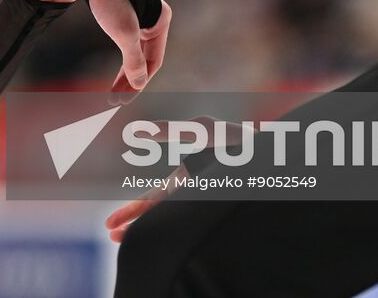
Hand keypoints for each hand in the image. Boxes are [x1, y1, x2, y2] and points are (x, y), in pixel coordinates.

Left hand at [87, 0, 170, 98]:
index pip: (154, 61)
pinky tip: (115, 75)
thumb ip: (133, 60)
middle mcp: (154, 18)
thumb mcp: (123, 32)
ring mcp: (140, 16)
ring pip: (135, 53)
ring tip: (113, 94)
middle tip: (116, 101)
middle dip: (130, 82)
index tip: (123, 100)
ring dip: (125, 74)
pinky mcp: (126, 14)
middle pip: (145, 58)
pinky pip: (127, 44)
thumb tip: (139, 84)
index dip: (139, 83)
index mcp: (160, 20)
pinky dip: (121, 60)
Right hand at [104, 120, 238, 241]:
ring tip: (131, 245)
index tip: (110, 225)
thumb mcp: (198, 130)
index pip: (152, 201)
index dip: (131, 213)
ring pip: (174, 222)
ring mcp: (205, 201)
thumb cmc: (233, 138)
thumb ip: (169, 130)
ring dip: (153, 233)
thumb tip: (134, 131)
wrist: (268, 149)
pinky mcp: (219, 206)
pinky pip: (192, 223)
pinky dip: (176, 234)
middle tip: (111, 236)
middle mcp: (192, 194)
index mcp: (185, 180)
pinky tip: (172, 246)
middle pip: (158, 215)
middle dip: (134, 226)